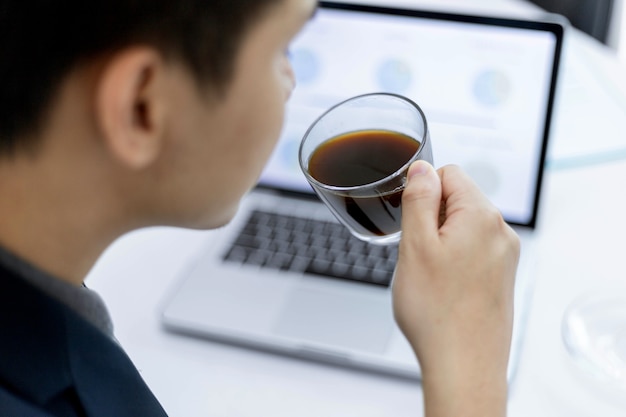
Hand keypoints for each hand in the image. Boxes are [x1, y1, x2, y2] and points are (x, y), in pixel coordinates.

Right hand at [393, 161, 519, 416]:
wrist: (464, 365)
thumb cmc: (437, 311)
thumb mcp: (415, 246)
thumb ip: (419, 199)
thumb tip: (422, 168)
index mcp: (481, 216)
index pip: (449, 173)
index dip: (422, 191)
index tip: (410, 220)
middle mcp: (501, 232)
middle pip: (458, 199)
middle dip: (431, 216)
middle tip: (416, 252)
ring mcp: (505, 256)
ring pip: (463, 226)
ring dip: (441, 239)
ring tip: (428, 273)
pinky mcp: (501, 277)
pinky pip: (473, 250)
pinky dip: (454, 258)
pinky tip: (443, 286)